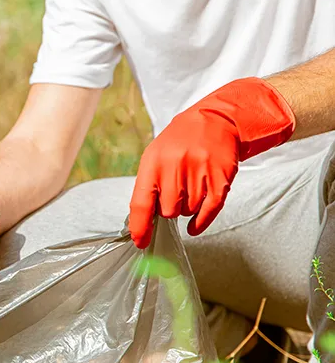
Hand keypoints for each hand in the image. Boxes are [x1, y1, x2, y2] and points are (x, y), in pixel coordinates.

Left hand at [129, 78, 295, 247]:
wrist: (215, 120)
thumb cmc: (179, 142)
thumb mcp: (155, 156)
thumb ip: (148, 186)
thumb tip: (141, 222)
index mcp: (153, 162)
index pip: (141, 203)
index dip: (140, 227)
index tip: (141, 242)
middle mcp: (175, 166)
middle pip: (168, 211)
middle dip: (169, 209)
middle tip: (175, 193)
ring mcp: (200, 172)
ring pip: (188, 211)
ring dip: (187, 207)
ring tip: (190, 187)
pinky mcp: (221, 178)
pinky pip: (209, 212)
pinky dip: (200, 222)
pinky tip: (194, 226)